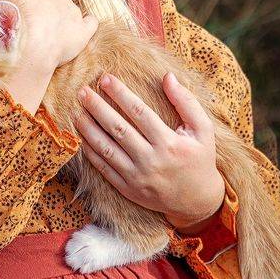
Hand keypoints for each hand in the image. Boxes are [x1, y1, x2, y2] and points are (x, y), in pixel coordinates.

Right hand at [0, 0, 98, 68]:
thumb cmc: (10, 18)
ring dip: (61, 21)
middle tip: (30, 27)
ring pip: (68, 12)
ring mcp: (73, 12)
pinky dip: (86, 25)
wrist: (27, 47)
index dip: (25, 1)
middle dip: (43, 12)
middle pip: (51, 1)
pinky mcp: (82, 31)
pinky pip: (89, 24)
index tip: (18, 13)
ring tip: (47, 37)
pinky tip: (81, 31)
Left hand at [74, 69, 225, 226]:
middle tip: (83, 91)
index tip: (105, 78)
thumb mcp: (203, 130)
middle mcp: (151, 160)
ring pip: (107, 150)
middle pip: (118, 129)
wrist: (197, 201)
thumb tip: (168, 77)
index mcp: (169, 143)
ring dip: (89, 130)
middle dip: (98, 108)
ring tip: (76, 112)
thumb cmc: (200, 159)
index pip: (139, 112)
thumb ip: (186, 102)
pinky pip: (104, 169)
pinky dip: (91, 153)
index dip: (120, 93)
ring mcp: (137, 177)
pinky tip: (81, 138)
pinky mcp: (128, 189)